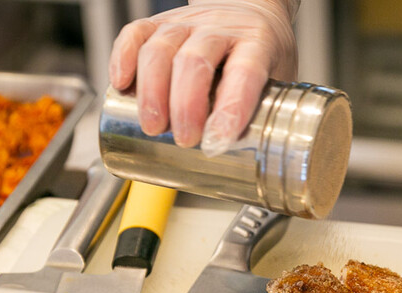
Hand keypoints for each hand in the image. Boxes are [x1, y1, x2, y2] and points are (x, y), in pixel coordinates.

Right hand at [109, 0, 296, 155]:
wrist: (250, 8)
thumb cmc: (264, 50)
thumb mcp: (281, 77)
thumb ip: (274, 115)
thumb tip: (270, 168)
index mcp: (258, 41)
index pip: (245, 72)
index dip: (231, 107)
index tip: (219, 140)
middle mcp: (221, 27)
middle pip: (195, 60)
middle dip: (185, 105)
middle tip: (184, 139)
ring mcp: (188, 22)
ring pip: (161, 48)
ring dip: (152, 91)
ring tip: (153, 127)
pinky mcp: (160, 21)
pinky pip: (135, 33)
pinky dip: (123, 58)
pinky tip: (120, 85)